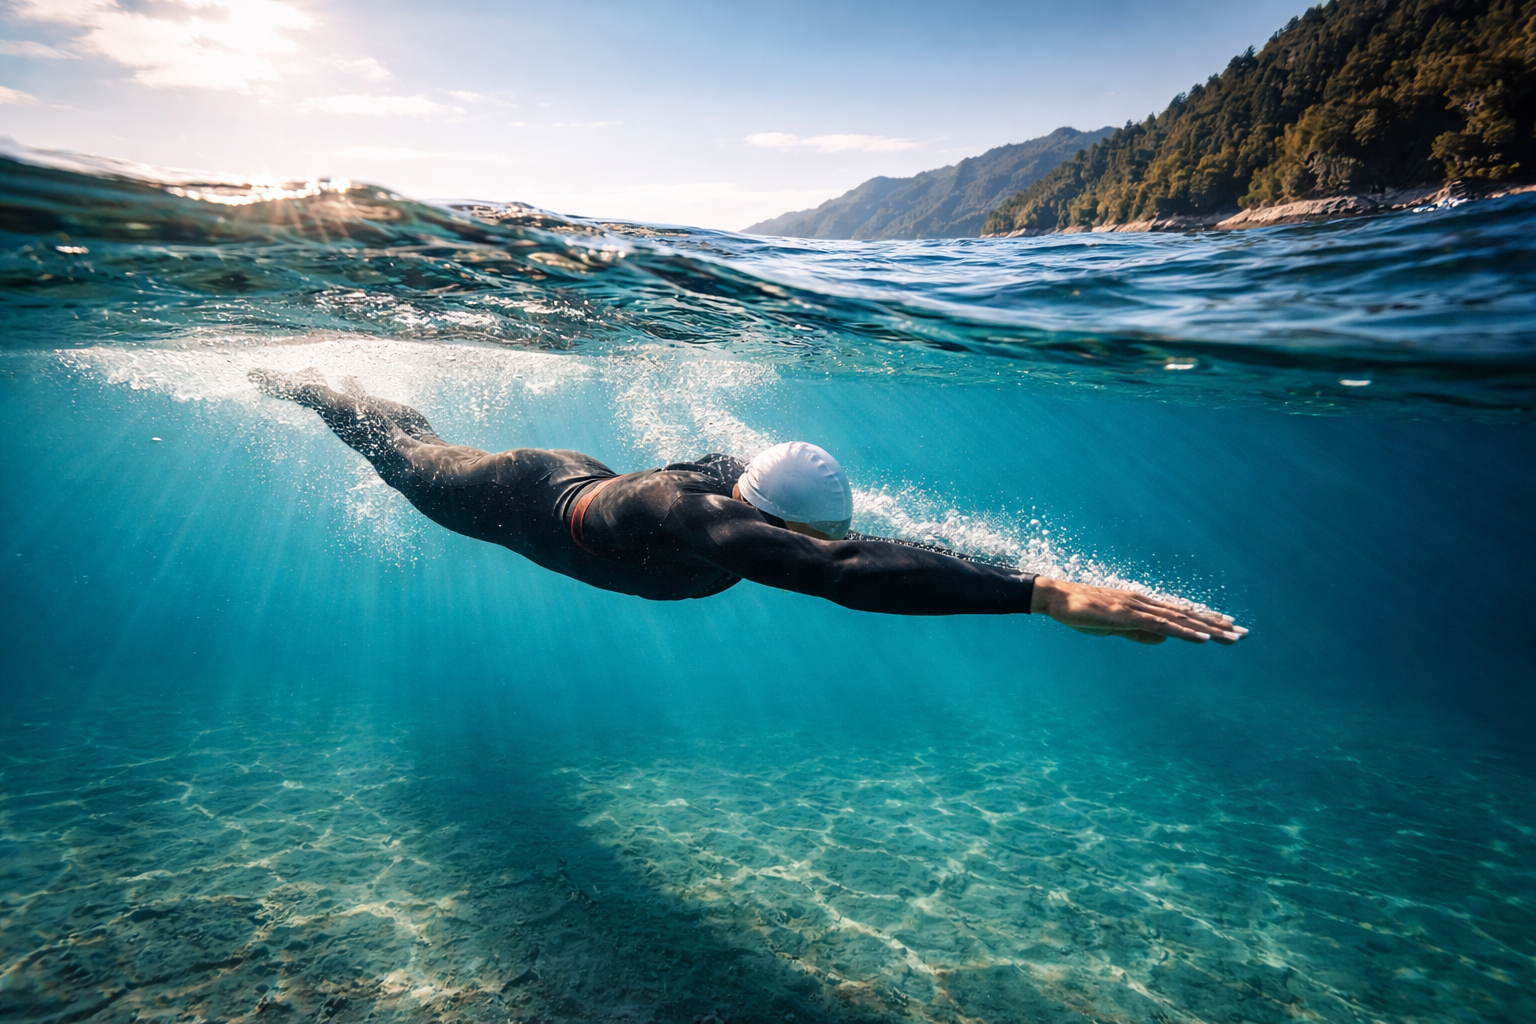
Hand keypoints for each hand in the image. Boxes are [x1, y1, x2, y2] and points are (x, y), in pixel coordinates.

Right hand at [1030, 577, 1246, 644]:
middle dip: (1217, 625)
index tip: (1228, 625)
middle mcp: (1146, 603)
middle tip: (1244, 634)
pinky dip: (1186, 631)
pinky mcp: (1129, 615)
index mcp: (1143, 605)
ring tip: (1233, 637)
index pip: (1180, 613)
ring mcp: (1138, 607)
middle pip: (1188, 615)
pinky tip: (1204, 638)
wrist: (1056, 598)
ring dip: (1209, 629)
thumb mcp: (1114, 627)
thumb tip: (1164, 640)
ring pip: (1181, 620)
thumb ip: (1139, 633)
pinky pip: (1163, 625)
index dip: (1205, 619)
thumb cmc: (1081, 611)